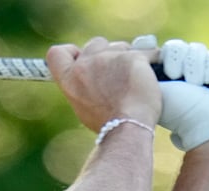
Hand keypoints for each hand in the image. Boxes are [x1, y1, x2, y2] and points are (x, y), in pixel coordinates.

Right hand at [46, 37, 160, 132]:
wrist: (127, 127)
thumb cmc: (107, 123)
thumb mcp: (83, 106)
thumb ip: (83, 86)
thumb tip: (94, 80)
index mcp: (69, 79)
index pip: (56, 53)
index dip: (70, 52)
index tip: (79, 57)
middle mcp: (86, 64)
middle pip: (94, 44)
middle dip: (106, 53)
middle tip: (115, 72)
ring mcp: (109, 58)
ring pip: (120, 46)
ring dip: (127, 59)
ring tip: (134, 80)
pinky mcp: (133, 57)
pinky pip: (146, 52)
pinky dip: (151, 61)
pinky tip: (152, 73)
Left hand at [137, 38, 208, 151]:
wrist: (208, 126)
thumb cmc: (178, 113)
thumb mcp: (154, 91)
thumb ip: (145, 71)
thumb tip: (139, 46)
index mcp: (164, 76)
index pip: (164, 51)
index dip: (165, 53)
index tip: (162, 60)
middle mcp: (183, 71)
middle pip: (178, 47)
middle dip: (176, 58)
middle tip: (174, 74)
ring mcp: (202, 70)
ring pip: (196, 49)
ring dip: (194, 64)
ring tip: (196, 82)